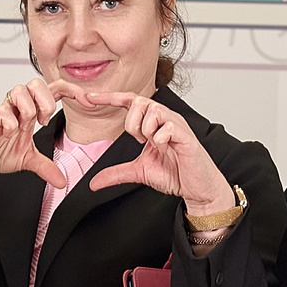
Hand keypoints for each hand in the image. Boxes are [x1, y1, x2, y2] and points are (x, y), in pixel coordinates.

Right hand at [0, 78, 71, 186]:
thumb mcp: (28, 160)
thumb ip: (46, 167)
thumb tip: (62, 181)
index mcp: (31, 112)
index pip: (54, 89)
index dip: (71, 90)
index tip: (85, 101)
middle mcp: (18, 107)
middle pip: (37, 83)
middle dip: (46, 101)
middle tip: (43, 121)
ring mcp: (4, 111)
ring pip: (21, 90)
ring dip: (28, 109)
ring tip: (24, 126)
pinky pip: (4, 112)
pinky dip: (11, 123)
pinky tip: (9, 133)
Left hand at [77, 88, 231, 213]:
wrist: (196, 188)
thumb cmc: (175, 173)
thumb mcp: (138, 172)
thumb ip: (116, 173)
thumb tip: (93, 183)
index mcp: (153, 123)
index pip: (130, 102)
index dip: (110, 98)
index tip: (89, 97)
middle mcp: (165, 119)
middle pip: (140, 101)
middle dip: (132, 122)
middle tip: (139, 140)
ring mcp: (177, 125)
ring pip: (153, 110)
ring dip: (146, 130)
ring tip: (154, 144)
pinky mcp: (186, 137)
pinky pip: (168, 127)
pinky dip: (160, 138)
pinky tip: (164, 147)